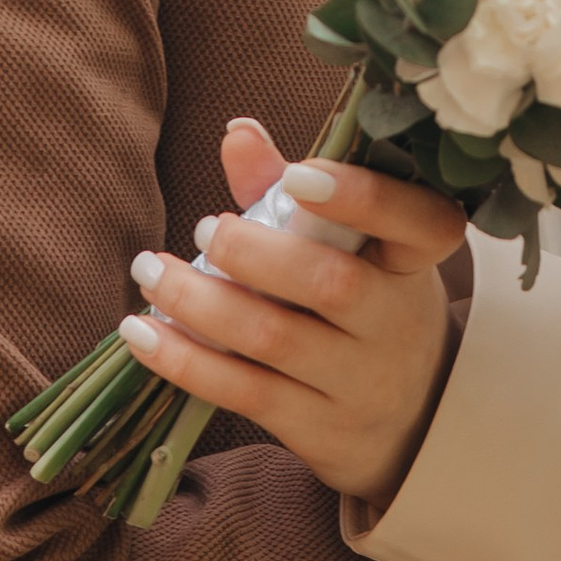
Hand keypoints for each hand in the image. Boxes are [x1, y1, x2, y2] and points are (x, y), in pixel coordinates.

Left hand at [119, 120, 468, 507]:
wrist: (410, 418)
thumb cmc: (368, 306)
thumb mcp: (354, 247)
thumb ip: (293, 190)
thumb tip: (237, 132)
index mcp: (412, 261)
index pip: (418, 223)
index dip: (363, 197)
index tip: (297, 176)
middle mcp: (394, 321)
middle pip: (330, 284)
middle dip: (254, 252)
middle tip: (204, 229)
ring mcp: (358, 382)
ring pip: (274, 340)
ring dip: (200, 302)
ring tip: (150, 272)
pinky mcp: (317, 428)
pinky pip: (244, 393)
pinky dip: (186, 360)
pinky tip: (142, 332)